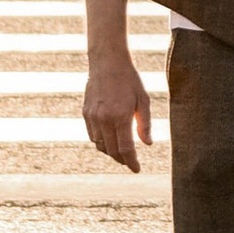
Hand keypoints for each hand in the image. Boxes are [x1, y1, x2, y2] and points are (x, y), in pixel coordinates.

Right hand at [83, 50, 150, 171]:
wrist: (107, 62)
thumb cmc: (130, 80)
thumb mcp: (143, 100)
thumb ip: (145, 124)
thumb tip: (148, 144)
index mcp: (120, 117)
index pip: (125, 149)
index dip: (131, 162)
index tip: (137, 169)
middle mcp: (103, 119)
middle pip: (111, 150)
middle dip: (122, 160)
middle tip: (130, 162)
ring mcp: (92, 117)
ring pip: (100, 145)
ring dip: (110, 152)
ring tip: (121, 152)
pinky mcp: (85, 113)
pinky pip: (92, 135)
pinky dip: (101, 142)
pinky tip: (110, 140)